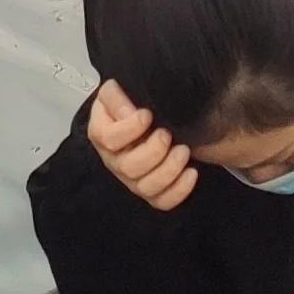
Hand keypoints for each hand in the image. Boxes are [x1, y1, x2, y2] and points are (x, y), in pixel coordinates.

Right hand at [87, 80, 199, 213]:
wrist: (149, 120)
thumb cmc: (130, 105)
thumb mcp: (117, 91)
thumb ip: (116, 96)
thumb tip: (129, 113)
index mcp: (102, 135)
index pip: (108, 139)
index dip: (129, 129)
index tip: (147, 114)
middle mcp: (114, 161)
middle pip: (128, 168)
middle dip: (153, 151)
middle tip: (167, 133)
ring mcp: (132, 180)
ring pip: (146, 188)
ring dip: (169, 170)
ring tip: (183, 150)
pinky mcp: (151, 192)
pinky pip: (162, 202)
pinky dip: (179, 190)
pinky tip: (191, 172)